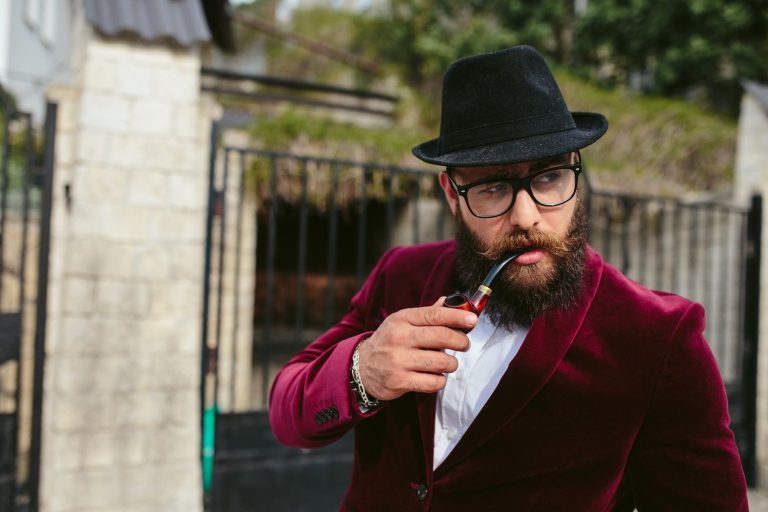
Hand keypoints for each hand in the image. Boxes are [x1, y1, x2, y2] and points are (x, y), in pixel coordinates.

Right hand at [357, 298, 476, 400]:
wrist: (362, 367)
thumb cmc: (389, 341)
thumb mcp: (403, 322)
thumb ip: (427, 314)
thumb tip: (450, 301)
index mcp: (402, 319)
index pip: (435, 314)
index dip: (457, 317)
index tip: (472, 319)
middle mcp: (399, 337)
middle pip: (442, 337)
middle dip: (461, 341)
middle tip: (464, 345)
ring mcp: (398, 360)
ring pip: (442, 362)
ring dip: (451, 364)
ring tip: (448, 363)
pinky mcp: (399, 381)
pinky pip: (434, 382)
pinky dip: (440, 380)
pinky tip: (435, 376)